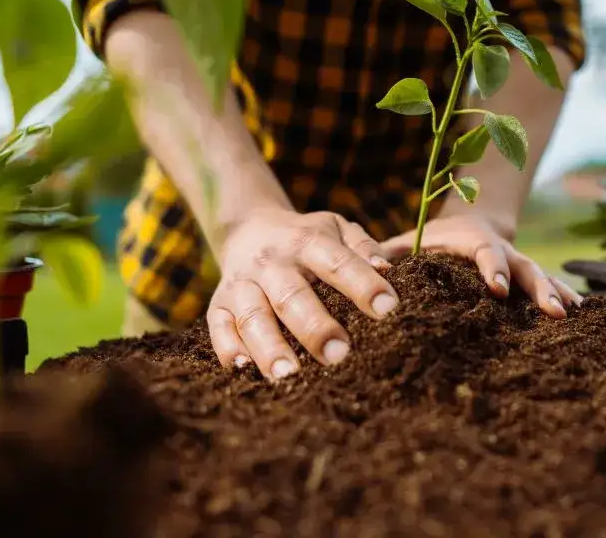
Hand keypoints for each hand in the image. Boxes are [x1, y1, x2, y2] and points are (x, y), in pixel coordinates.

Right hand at [206, 206, 398, 379]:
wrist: (249, 230)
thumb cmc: (307, 239)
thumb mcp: (336, 229)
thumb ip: (362, 246)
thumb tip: (387, 270)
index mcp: (306, 241)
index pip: (337, 262)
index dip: (363, 284)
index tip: (388, 308)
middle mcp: (271, 263)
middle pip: (291, 295)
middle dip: (315, 327)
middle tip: (339, 355)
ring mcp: (241, 284)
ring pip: (253, 317)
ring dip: (270, 347)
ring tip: (290, 376)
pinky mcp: (217, 306)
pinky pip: (219, 330)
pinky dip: (229, 350)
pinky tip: (245, 371)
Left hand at [380, 213, 581, 317]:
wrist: (467, 222)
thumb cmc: (428, 240)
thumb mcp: (408, 242)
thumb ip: (388, 255)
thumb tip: (370, 271)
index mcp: (471, 241)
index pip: (484, 252)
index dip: (492, 268)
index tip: (496, 288)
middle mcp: (501, 251)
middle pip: (524, 266)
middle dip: (539, 287)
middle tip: (553, 311)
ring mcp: (517, 265)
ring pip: (540, 276)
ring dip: (556, 293)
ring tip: (571, 314)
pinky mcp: (526, 279)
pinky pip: (548, 285)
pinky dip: (564, 295)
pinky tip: (583, 316)